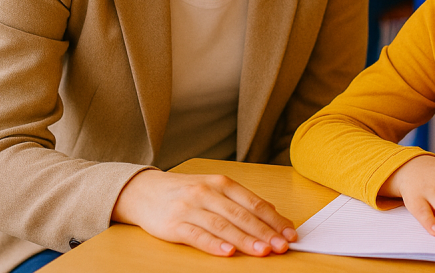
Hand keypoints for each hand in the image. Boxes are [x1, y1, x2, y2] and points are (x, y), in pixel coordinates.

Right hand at [111, 169, 296, 256]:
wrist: (144, 191)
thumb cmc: (186, 192)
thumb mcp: (214, 189)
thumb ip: (240, 202)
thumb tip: (272, 217)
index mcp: (222, 183)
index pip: (254, 203)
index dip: (274, 219)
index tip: (290, 233)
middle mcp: (208, 192)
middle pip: (242, 214)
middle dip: (265, 232)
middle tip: (282, 246)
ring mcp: (190, 207)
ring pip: (223, 225)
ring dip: (245, 240)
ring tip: (263, 251)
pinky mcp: (174, 224)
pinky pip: (197, 235)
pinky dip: (214, 244)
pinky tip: (228, 253)